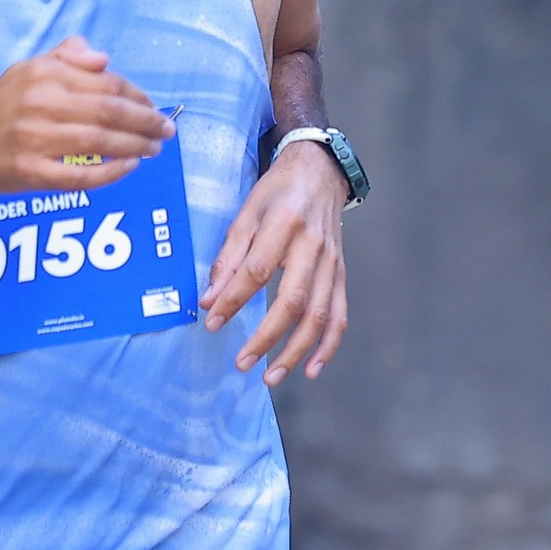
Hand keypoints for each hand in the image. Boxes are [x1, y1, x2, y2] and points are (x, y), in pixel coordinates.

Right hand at [0, 36, 174, 193]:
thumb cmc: (3, 104)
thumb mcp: (29, 68)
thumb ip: (67, 57)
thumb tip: (103, 59)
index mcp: (45, 74)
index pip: (107, 82)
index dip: (139, 96)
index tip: (154, 107)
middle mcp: (41, 104)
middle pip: (110, 111)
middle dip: (146, 122)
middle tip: (166, 131)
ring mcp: (36, 140)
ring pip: (101, 142)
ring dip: (136, 146)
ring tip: (153, 149)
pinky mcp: (32, 172)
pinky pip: (82, 176)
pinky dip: (111, 172)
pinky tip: (129, 167)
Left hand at [202, 141, 347, 386]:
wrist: (319, 173)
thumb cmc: (278, 193)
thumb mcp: (245, 213)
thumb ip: (228, 257)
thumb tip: (210, 299)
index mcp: (285, 225)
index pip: (256, 271)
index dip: (233, 300)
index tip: (213, 322)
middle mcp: (313, 246)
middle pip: (293, 300)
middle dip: (267, 337)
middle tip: (243, 362)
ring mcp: (332, 263)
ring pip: (318, 315)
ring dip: (296, 351)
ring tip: (272, 376)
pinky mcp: (341, 274)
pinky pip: (339, 315)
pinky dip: (328, 345)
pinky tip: (312, 368)